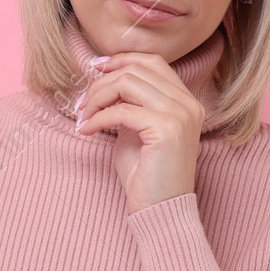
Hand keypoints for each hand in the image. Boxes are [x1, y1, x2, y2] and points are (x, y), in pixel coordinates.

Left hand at [75, 53, 201, 214]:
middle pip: (137, 70)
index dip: (121, 60)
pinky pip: (121, 111)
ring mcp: (181, 115)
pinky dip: (97, 118)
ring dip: (97, 97)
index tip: (95, 68)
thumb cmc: (145, 175)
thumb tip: (104, 80)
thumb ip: (129, 103)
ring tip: (83, 116)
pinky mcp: (167, 130)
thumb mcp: (136, 130)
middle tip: (81, 104)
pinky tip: (86, 130)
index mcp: (186, 101)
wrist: (160, 210)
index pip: (153, 62)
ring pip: (128, 83)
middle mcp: (188, 104)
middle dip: (101, 82)